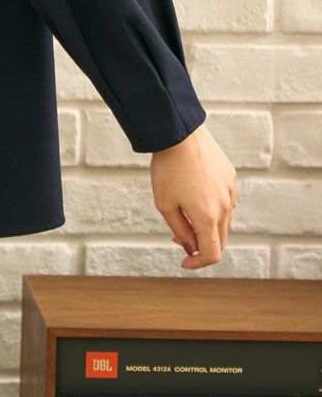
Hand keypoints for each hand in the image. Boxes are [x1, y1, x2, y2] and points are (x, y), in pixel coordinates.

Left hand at [150, 123, 236, 270]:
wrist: (178, 132)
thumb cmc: (167, 168)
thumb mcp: (165, 204)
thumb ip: (181, 231)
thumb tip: (192, 249)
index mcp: (208, 217)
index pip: (212, 254)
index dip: (198, 263)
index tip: (184, 261)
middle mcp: (226, 206)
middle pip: (220, 239)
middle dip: (201, 244)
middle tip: (179, 235)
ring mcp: (230, 190)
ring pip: (224, 220)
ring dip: (207, 225)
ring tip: (184, 212)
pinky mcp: (230, 176)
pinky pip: (226, 200)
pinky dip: (213, 207)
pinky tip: (194, 193)